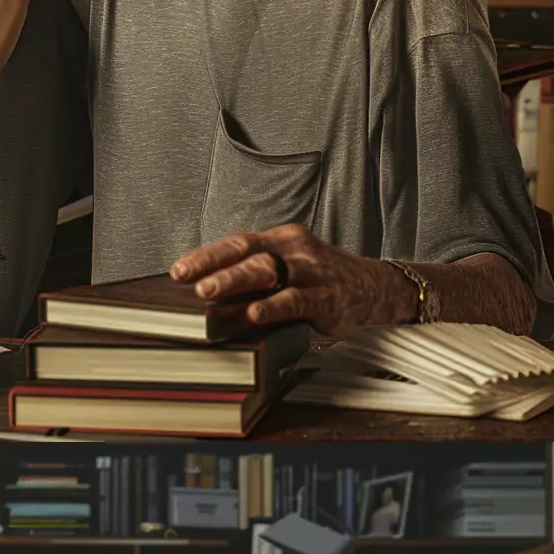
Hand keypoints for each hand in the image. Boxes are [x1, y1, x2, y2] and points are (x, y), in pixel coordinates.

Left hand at [170, 226, 412, 336]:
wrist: (373, 288)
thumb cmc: (322, 281)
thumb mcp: (290, 268)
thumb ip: (256, 277)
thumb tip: (210, 294)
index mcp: (282, 239)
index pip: (239, 242)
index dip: (207, 255)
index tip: (179, 269)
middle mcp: (295, 249)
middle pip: (249, 253)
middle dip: (214, 266)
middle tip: (188, 280)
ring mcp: (311, 272)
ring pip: (267, 272)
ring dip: (234, 281)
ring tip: (209, 293)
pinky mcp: (324, 296)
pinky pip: (293, 300)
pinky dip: (270, 307)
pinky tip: (252, 314)